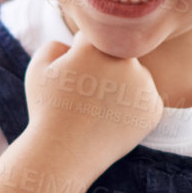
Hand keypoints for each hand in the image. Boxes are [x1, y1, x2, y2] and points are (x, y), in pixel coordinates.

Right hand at [23, 33, 163, 168]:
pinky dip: (132, 108)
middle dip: (104, 69)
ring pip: (134, 76)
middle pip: (118, 55)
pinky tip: (112, 120)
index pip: (94, 39)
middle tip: (86, 95)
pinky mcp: (154, 108)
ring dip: (121, 86)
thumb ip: (55, 44)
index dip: (80, 56)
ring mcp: (144, 85)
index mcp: (97, 46)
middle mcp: (125, 61)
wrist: (64, 153)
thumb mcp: (38, 70)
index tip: (72, 76)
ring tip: (98, 110)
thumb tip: (74, 42)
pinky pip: (144, 99)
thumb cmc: (47, 111)